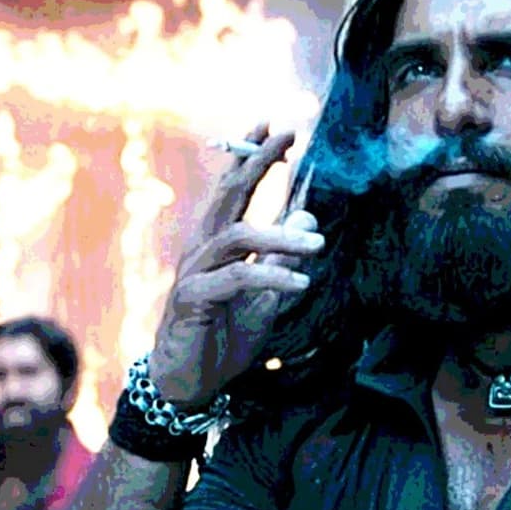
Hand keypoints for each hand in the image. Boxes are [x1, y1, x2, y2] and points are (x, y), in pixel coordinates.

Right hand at [148, 124, 324, 406]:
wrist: (191, 382)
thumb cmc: (223, 334)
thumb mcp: (265, 293)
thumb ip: (282, 255)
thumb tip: (307, 212)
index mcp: (217, 241)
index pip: (232, 187)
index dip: (251, 155)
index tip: (274, 126)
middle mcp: (202, 247)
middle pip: (228, 194)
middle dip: (256, 160)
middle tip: (285, 134)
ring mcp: (194, 271)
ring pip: (238, 236)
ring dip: (282, 236)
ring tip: (319, 245)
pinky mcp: (193, 299)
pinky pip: (237, 278)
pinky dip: (272, 277)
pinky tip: (301, 284)